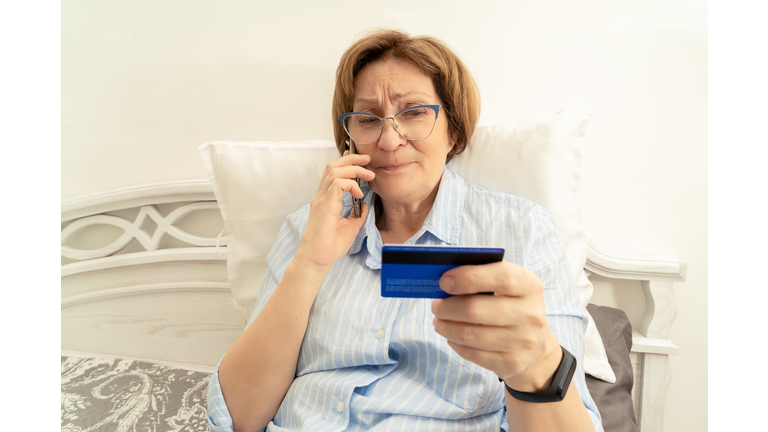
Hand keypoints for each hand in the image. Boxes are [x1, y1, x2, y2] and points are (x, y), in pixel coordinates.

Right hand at [294, 151, 374, 270]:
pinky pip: (337, 183)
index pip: (334, 172)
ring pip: (334, 170)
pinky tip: (358, 193)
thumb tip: (364, 204)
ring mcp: (321, 199)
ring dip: (354, 169)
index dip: (348, 163)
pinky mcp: (325, 205)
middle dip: (352, 159)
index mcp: (325, 199)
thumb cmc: (330, 246)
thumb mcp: (350, 226)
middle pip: (333, 166)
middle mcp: (321, 196)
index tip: (363, 163)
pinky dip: (350, 184)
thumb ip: (357, 214)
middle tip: (367, 161)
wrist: (318, 259)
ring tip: (369, 176)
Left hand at [431, 261, 562, 391]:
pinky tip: (452, 335)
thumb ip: (482, 277)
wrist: (536, 347)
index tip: (445, 281)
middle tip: (436, 305)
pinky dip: (454, 342)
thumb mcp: (508, 287)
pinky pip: (470, 353)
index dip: (469, 277)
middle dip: (447, 307)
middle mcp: (531, 315)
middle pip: (475, 309)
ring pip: (467, 334)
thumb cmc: (512, 307)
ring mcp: (523, 342)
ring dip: (445, 326)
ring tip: (439, 320)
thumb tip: (446, 280)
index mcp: (530, 287)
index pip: (502, 278)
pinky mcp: (511, 363)